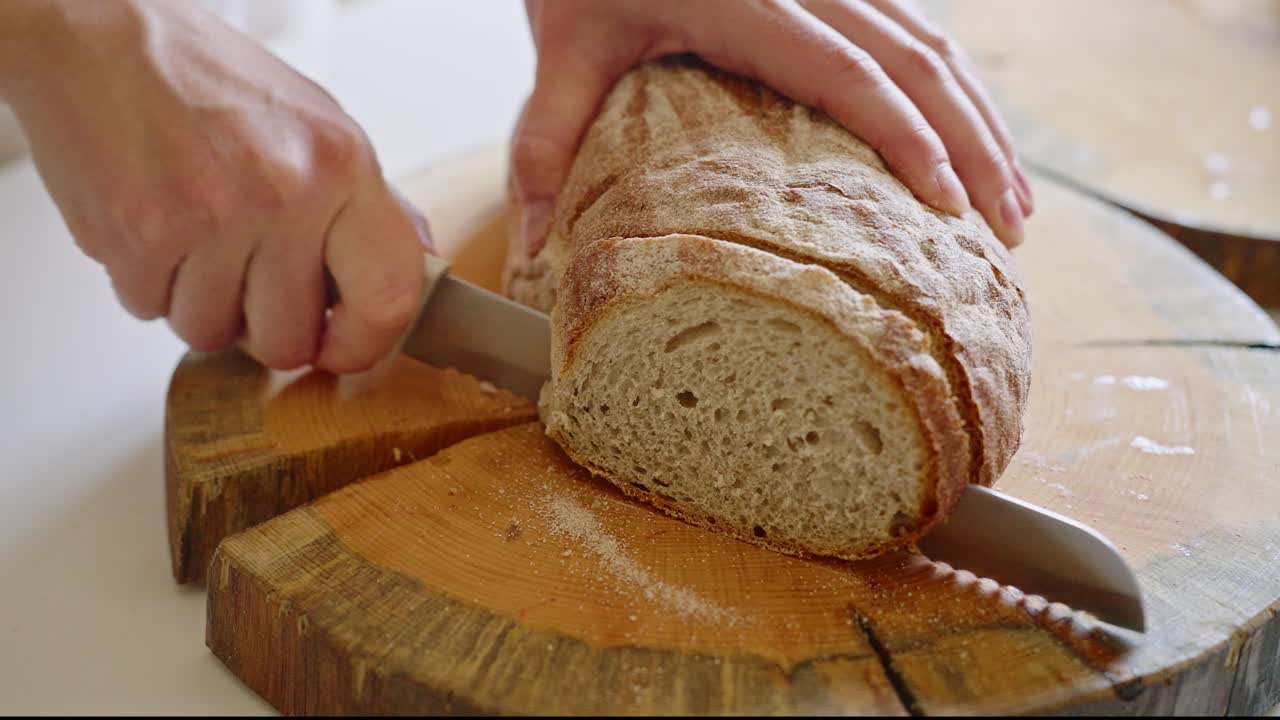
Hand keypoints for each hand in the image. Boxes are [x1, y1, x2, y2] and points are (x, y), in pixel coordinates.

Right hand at [0, 0, 430, 372]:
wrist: (95, 34)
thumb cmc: (207, 78)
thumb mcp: (318, 125)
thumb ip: (370, 207)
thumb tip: (416, 274)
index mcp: (342, 165)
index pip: (389, 297)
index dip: (366, 344)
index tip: (342, 346)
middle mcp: (283, 192)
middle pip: (288, 341)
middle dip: (265, 328)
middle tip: (250, 283)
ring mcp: (208, 217)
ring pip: (212, 334)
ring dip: (202, 304)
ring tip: (197, 240)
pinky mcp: (137, 236)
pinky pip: (151, 311)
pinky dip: (149, 284)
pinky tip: (156, 227)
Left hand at [512, 0, 1033, 251]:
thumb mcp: (560, 44)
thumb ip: (546, 139)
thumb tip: (535, 243)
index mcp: (749, 2)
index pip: (850, 75)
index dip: (910, 138)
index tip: (951, 203)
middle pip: (919, 62)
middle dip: (975, 146)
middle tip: (1008, 227)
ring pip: (933, 42)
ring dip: (981, 119)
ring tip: (1013, 198)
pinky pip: (915, 28)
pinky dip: (952, 88)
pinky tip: (972, 134)